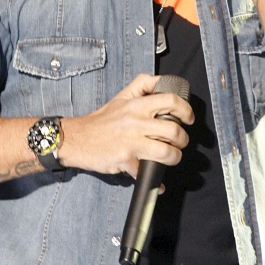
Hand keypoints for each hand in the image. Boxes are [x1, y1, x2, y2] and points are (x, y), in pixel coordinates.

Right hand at [60, 73, 193, 178]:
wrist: (75, 139)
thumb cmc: (100, 120)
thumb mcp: (121, 97)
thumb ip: (141, 86)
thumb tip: (161, 81)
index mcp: (137, 105)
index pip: (170, 101)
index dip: (186, 110)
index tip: (188, 119)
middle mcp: (136, 121)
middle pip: (174, 130)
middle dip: (183, 140)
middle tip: (180, 142)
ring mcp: (131, 142)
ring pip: (166, 152)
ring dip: (174, 158)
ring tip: (171, 158)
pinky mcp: (125, 160)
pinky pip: (147, 173)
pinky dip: (155, 182)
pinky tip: (157, 183)